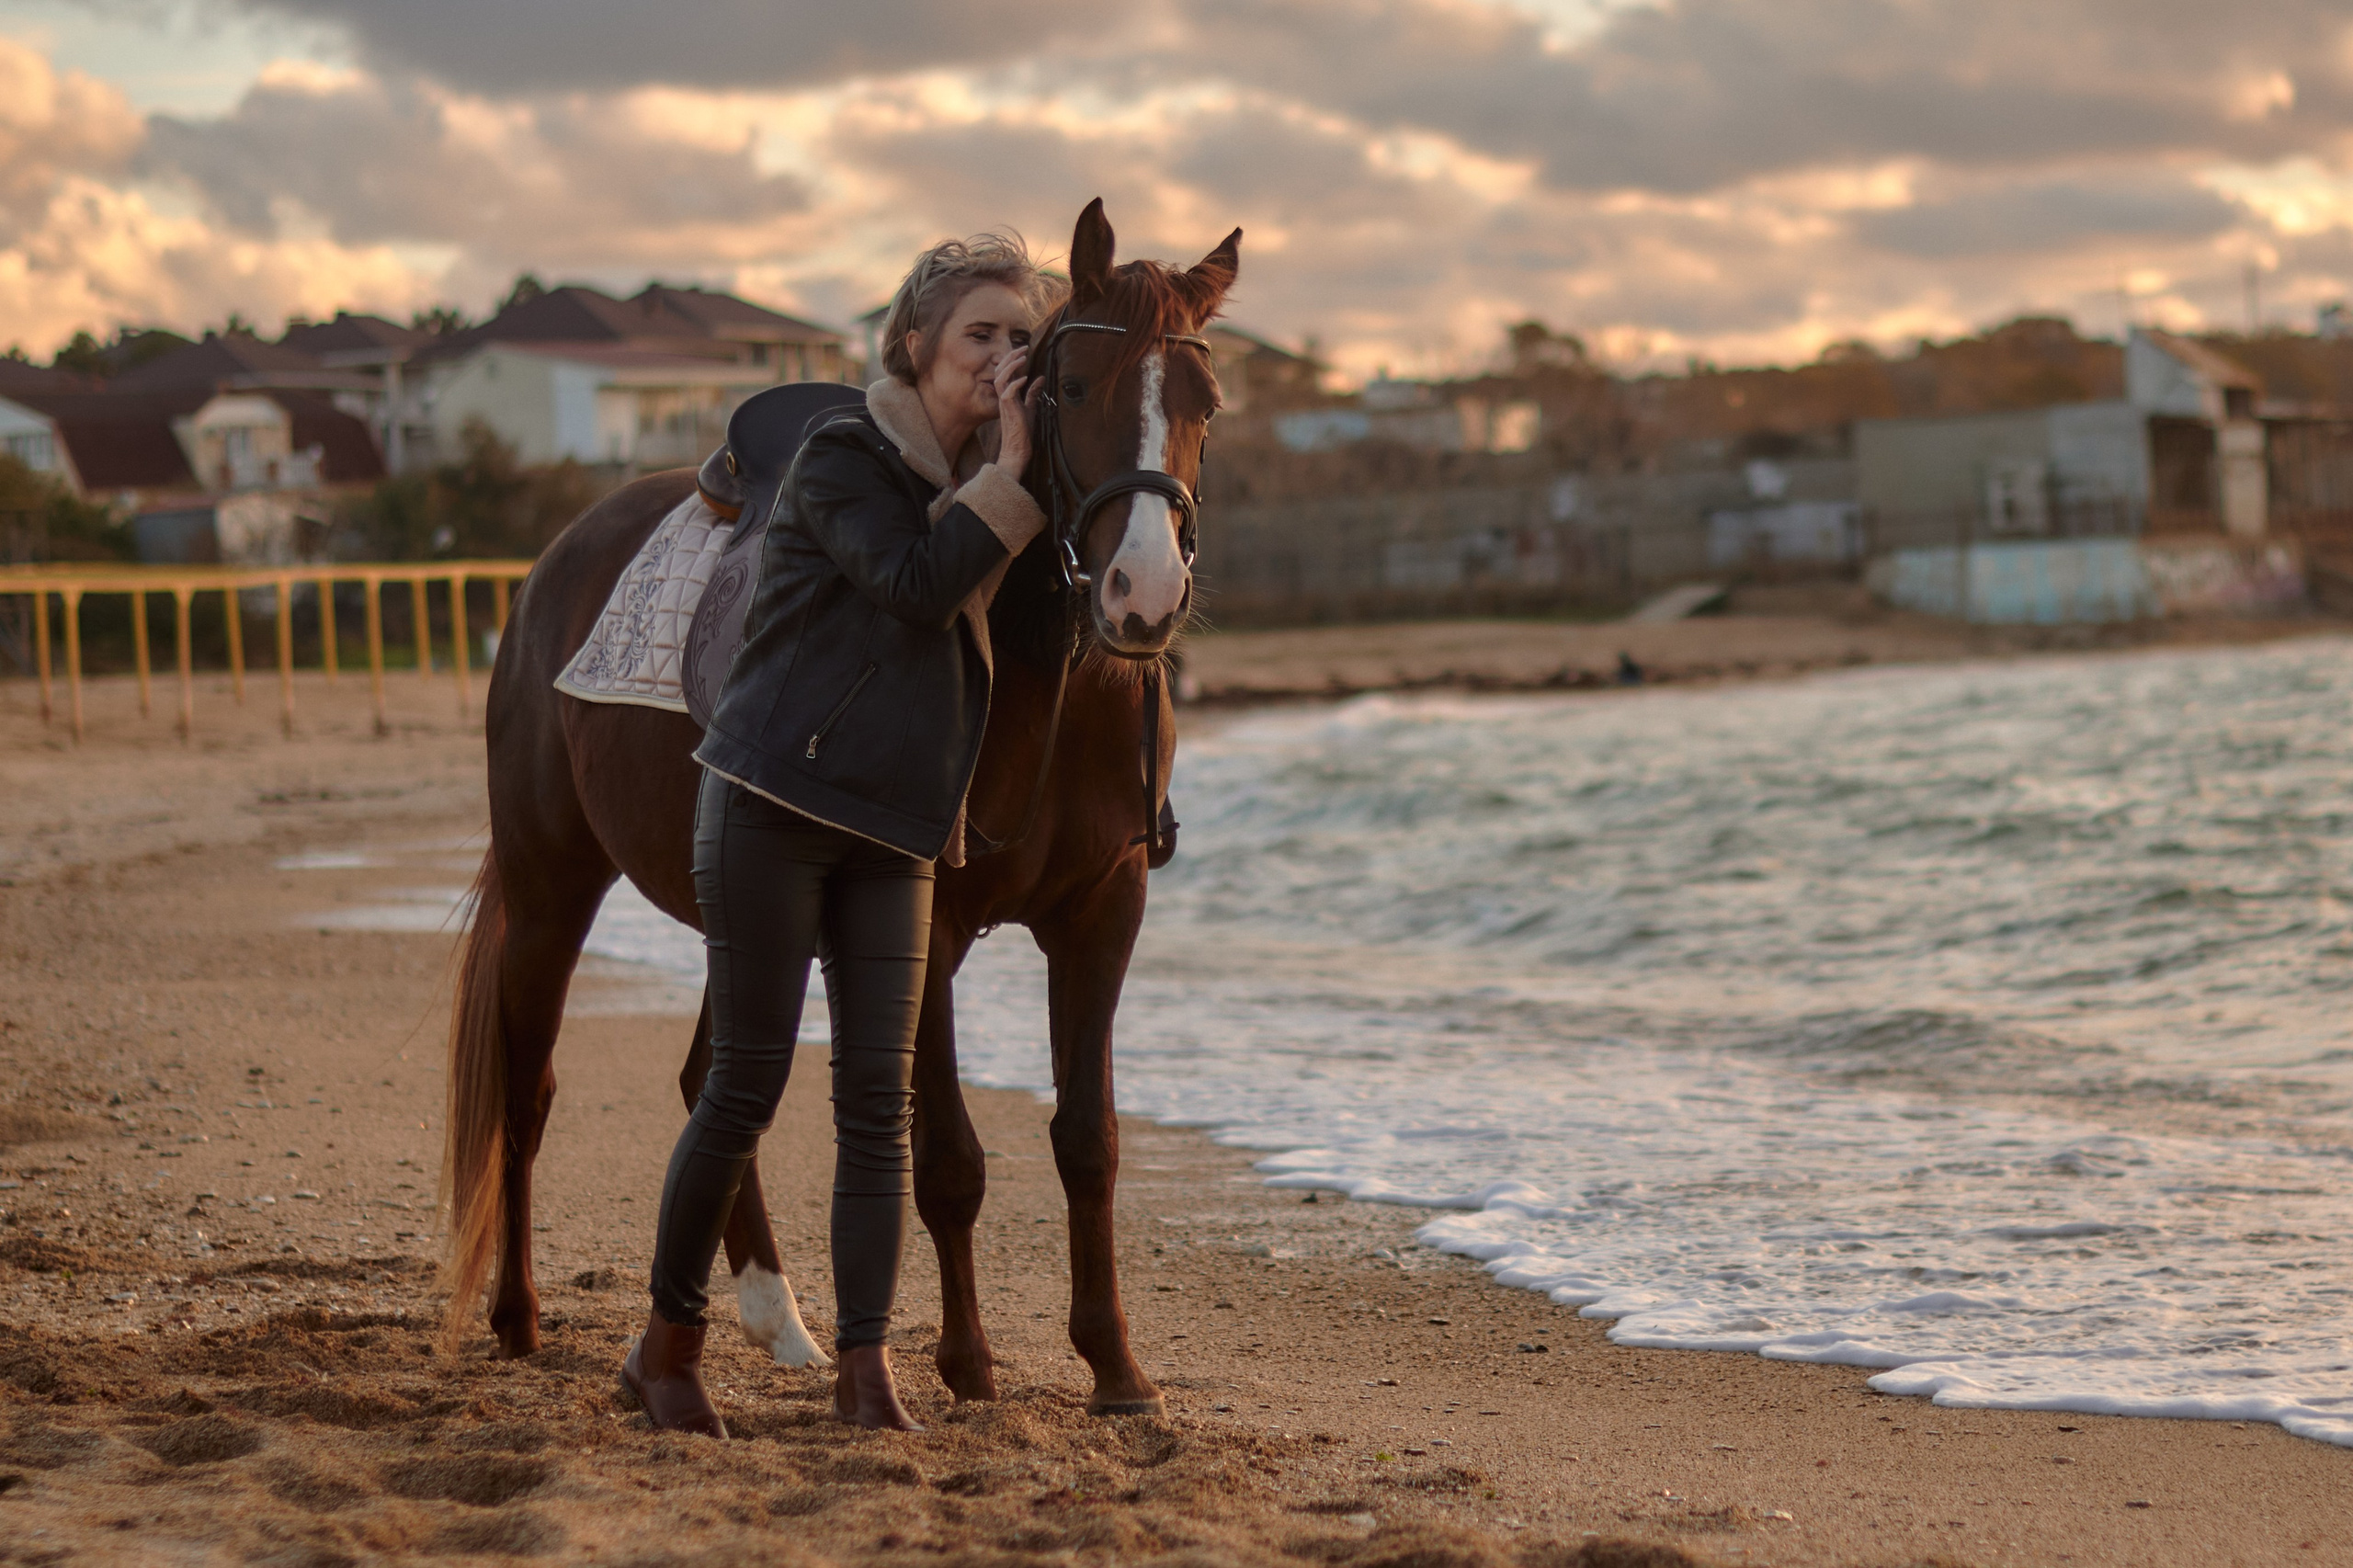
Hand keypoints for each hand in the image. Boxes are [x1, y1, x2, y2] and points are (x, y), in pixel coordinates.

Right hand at [992, 349, 1038, 472]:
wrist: (1017, 449)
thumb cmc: (1022, 431)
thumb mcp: (1030, 407)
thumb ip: (1033, 393)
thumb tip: (1040, 378)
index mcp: (1007, 394)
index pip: (1006, 371)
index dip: (1013, 358)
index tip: (1024, 349)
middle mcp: (1003, 396)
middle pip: (1000, 370)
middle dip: (1010, 356)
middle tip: (1023, 348)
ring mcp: (1004, 403)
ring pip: (1000, 378)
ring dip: (1011, 366)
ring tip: (1023, 358)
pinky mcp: (1008, 410)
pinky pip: (1007, 393)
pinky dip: (1016, 383)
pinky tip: (1026, 379)